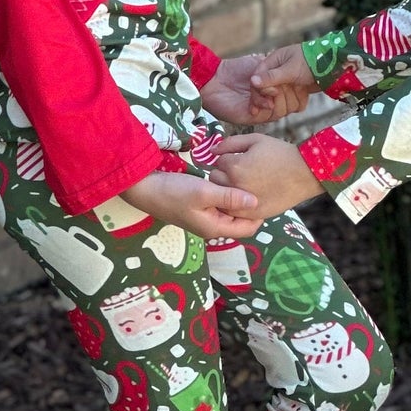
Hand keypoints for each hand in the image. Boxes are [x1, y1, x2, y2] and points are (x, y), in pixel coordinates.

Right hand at [123, 170, 259, 240]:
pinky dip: (227, 196)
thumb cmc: (174, 192)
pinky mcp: (198, 208)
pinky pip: (220, 205)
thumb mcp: (204, 192)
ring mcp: (204, 218)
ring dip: (238, 200)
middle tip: (259, 185)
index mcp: (215, 228)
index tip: (266, 193)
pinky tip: (229, 181)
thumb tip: (257, 202)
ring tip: (248, 181)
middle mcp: (212, 227)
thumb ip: (230, 197)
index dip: (259, 213)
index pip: (249, 228)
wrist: (144, 189)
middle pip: (241, 221)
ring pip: (231, 212)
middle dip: (250, 206)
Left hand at [198, 48, 313, 124]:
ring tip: (269, 88)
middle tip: (280, 82)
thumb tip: (294, 69)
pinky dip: (266, 104)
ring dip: (278, 97)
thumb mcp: (262, 64)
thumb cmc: (237, 69)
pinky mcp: (254, 118)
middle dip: (289, 91)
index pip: (297, 94)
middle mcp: (273, 102)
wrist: (215, 79)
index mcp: (277, 89)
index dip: (299, 87)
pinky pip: (269, 115)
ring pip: (283, 110)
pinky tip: (261, 98)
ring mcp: (264, 111)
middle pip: (293, 104)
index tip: (296, 77)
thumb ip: (277, 70)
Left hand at [213, 133, 320, 222]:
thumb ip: (230, 143)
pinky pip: (233, 211)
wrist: (304, 173)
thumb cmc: (281, 153)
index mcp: (235, 166)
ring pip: (221, 196)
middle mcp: (235, 186)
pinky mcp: (252, 214)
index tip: (241, 158)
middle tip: (241, 171)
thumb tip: (212, 150)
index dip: (229, 157)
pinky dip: (235, 204)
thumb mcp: (256, 139)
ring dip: (227, 189)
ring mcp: (243, 203)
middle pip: (215, 179)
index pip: (218, 161)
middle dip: (224, 173)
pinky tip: (246, 196)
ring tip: (243, 183)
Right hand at [248, 45, 314, 121]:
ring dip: (289, 100)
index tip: (264, 104)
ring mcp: (288, 81)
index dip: (259, 94)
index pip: (257, 81)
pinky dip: (298, 101)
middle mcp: (278, 72)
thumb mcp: (290, 69)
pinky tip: (304, 97)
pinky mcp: (297, 88)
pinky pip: (292, 100)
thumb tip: (252, 81)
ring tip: (299, 94)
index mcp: (272, 63)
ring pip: (280, 99)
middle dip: (276, 99)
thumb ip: (272, 77)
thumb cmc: (311, 60)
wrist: (333, 63)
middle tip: (278, 106)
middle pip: (267, 92)